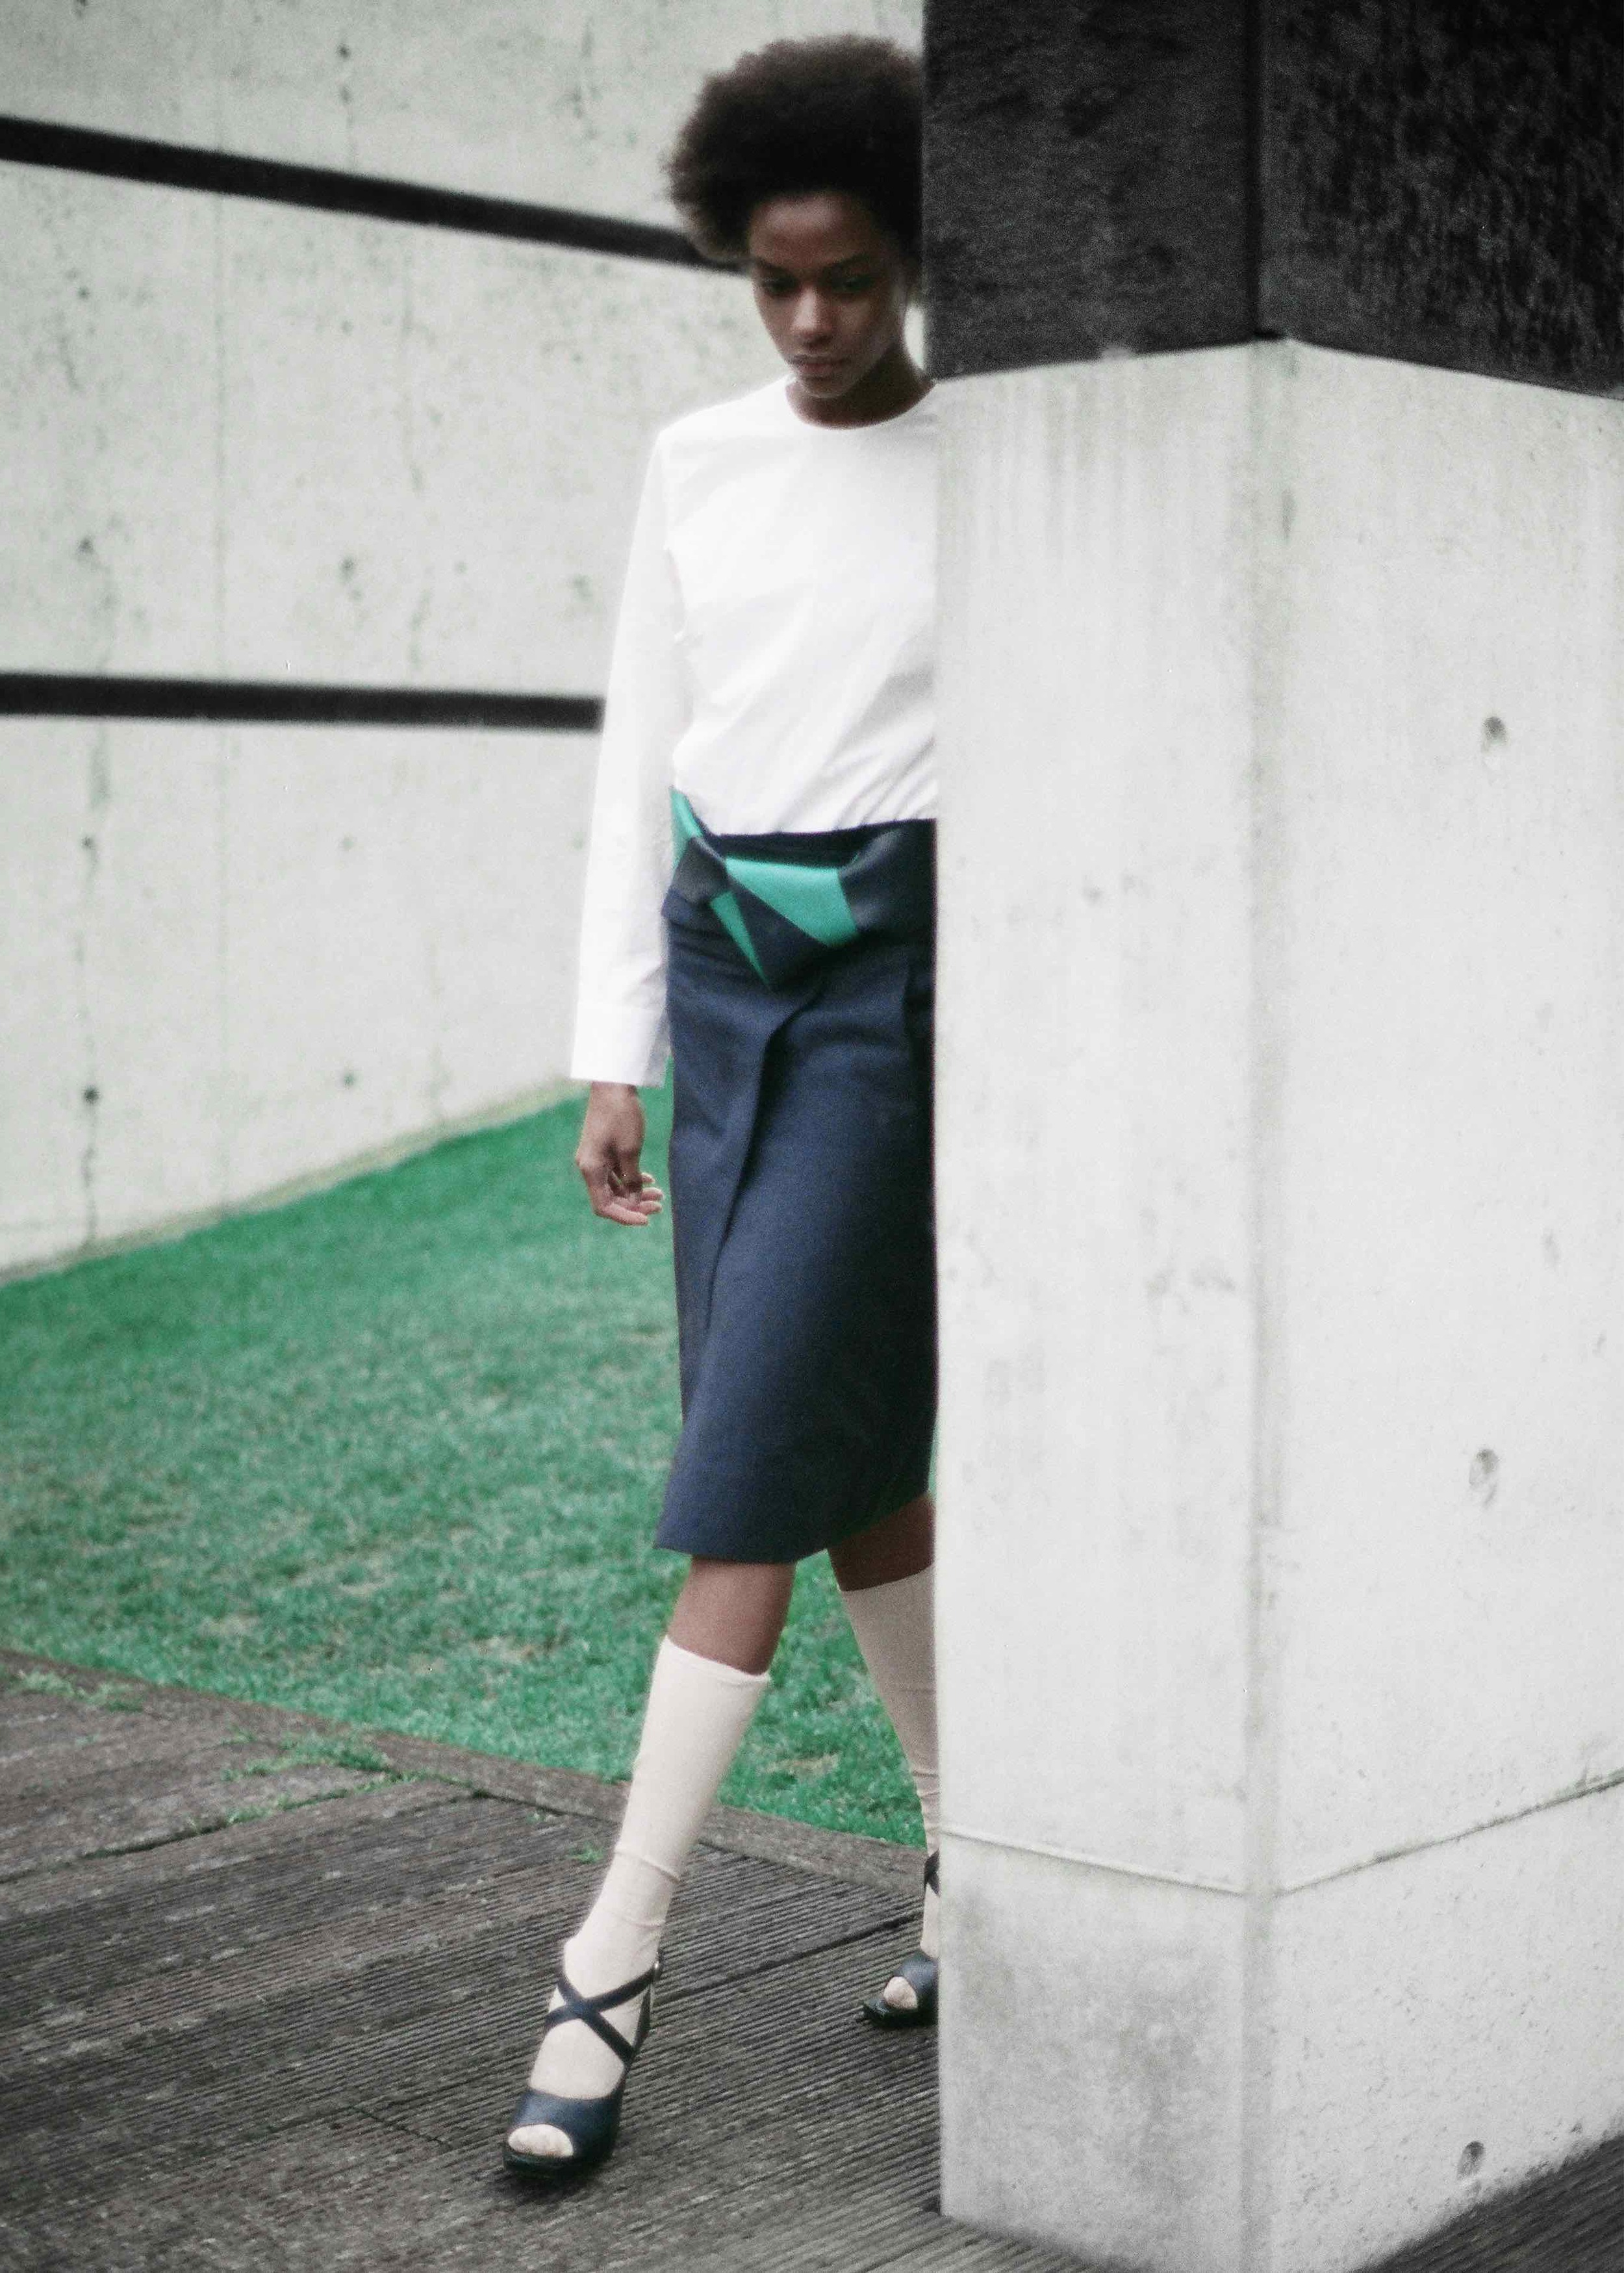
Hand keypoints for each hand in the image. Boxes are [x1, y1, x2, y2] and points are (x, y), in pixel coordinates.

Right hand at [575, 1083, 664, 1226]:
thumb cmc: (622, 1115)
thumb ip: (632, 1180)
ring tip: (659, 1194)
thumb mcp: (631, 1151)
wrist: (613, 1084)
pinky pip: (615, 1173)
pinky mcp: (602, 1150)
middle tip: (659, 1205)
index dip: (625, 1217)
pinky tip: (649, 1179)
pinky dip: (631, 1179)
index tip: (647, 1220)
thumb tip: (633, 1203)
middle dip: (634, 1205)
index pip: (604, 1206)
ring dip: (635, 1192)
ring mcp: (594, 1158)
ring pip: (614, 1187)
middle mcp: (588, 1166)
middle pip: (610, 1198)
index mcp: (590, 1169)